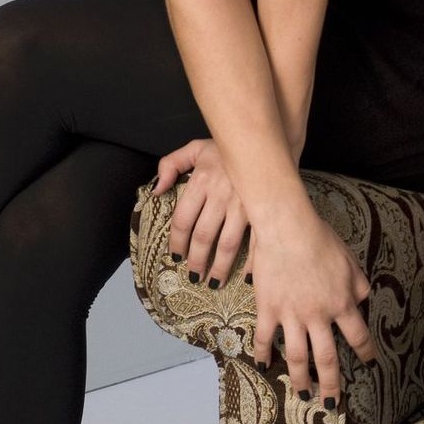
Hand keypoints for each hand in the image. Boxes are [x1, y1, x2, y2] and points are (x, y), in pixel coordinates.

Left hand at [154, 139, 249, 285]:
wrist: (267, 142)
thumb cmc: (228, 148)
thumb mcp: (196, 148)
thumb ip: (171, 165)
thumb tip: (155, 190)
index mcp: (202, 181)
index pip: (183, 220)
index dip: (177, 242)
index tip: (176, 256)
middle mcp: (221, 195)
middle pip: (204, 236)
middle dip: (197, 261)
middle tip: (194, 275)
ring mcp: (245, 205)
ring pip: (228, 244)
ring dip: (220, 267)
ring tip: (213, 282)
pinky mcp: (263, 210)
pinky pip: (256, 242)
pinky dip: (251, 262)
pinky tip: (245, 276)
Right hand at [242, 198, 376, 407]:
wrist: (287, 227)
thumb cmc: (320, 239)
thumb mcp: (350, 260)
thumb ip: (358, 284)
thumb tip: (363, 300)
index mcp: (342, 303)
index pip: (357, 336)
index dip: (364, 352)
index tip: (369, 362)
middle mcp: (318, 315)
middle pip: (326, 358)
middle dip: (331, 383)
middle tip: (331, 402)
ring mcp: (291, 315)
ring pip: (297, 356)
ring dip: (300, 378)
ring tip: (303, 393)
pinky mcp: (268, 309)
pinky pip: (264, 338)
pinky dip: (263, 354)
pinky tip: (264, 366)